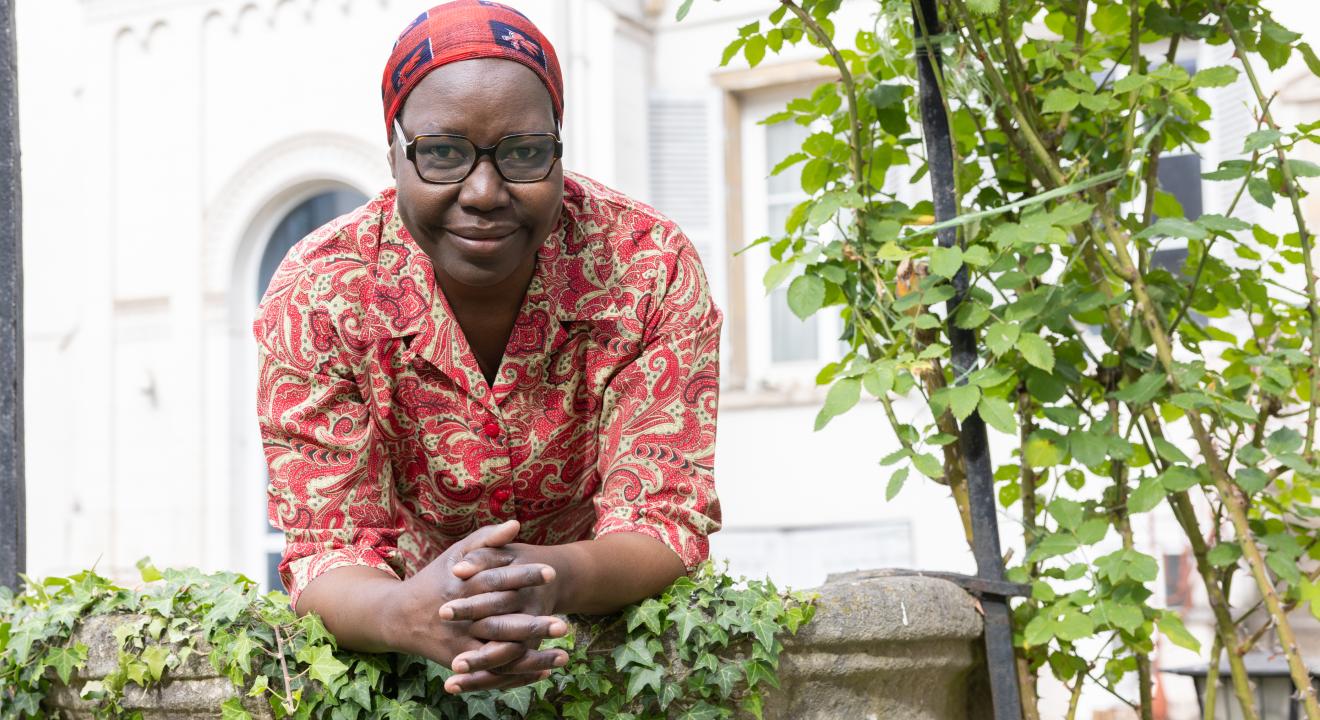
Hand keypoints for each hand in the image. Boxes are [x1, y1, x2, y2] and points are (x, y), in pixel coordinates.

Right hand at [383, 522, 567, 692]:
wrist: (399, 616)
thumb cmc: (437, 578)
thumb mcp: (457, 553)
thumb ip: (487, 539)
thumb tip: (516, 524)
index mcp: (462, 585)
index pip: (496, 580)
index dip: (524, 576)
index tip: (552, 572)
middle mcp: (461, 616)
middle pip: (500, 622)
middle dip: (532, 626)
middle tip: (563, 626)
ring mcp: (460, 642)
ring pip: (498, 651)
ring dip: (531, 657)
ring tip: (562, 656)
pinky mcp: (460, 661)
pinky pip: (492, 670)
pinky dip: (517, 673)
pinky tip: (543, 673)